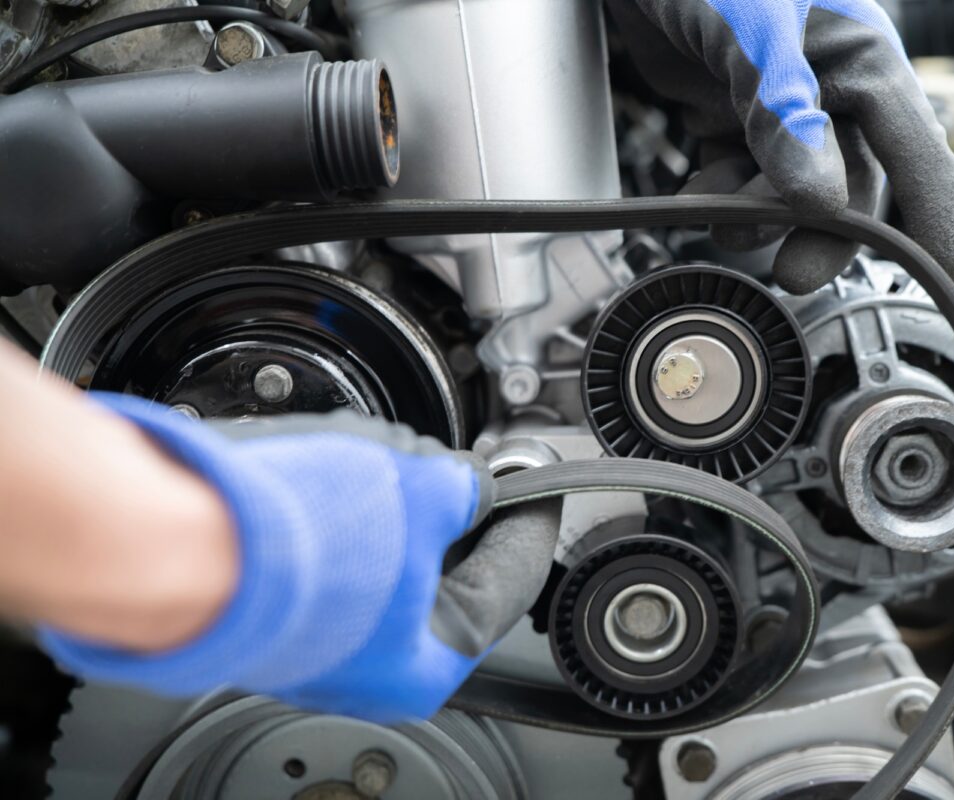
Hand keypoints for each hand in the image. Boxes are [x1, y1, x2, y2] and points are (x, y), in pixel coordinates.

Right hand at [40, 396, 559, 722]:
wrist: (175, 540)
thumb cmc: (298, 540)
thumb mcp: (419, 492)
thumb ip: (460, 491)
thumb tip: (467, 487)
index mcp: (421, 666)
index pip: (505, 589)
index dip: (529, 526)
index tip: (538, 492)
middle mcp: (361, 668)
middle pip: (437, 575)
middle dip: (451, 509)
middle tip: (468, 467)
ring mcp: (307, 638)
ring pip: (376, 557)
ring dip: (388, 503)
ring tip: (386, 460)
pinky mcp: (264, 602)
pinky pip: (324, 550)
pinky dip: (338, 510)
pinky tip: (329, 475)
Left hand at [607, 0, 953, 292]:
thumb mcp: (754, 29)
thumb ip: (785, 111)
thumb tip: (820, 202)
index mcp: (864, 59)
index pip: (919, 150)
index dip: (937, 214)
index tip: (944, 272)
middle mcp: (832, 87)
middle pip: (850, 188)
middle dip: (821, 234)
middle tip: (794, 273)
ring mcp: (781, 106)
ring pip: (790, 192)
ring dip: (758, 218)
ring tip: (718, 213)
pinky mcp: (732, 115)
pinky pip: (740, 178)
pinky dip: (721, 197)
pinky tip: (697, 191)